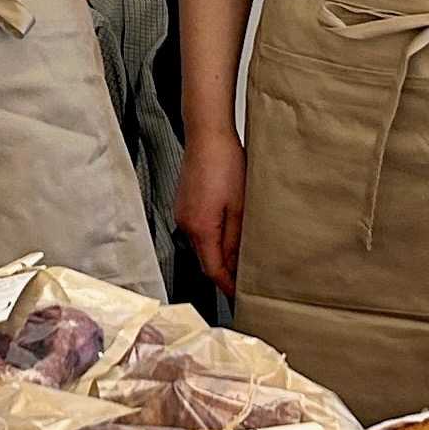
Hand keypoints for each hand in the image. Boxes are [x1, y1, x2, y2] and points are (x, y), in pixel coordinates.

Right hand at [176, 125, 246, 297]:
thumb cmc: (225, 162)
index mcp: (200, 228)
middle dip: (224, 272)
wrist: (206, 134)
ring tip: (242, 255)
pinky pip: (198, 230)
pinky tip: (228, 230)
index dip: (227, 286)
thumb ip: (236, 240)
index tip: (241, 295)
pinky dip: (213, 237)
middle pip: (205, 260)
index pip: (212, 270)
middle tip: (246, 280)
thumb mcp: (240, 206)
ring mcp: (182, 213)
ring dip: (219, 253)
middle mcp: (186, 224)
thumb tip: (236, 265)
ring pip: (202, 245)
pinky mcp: (185, 203)